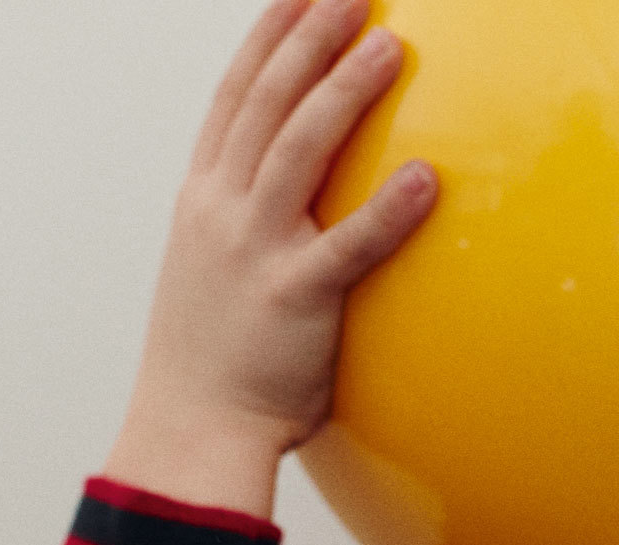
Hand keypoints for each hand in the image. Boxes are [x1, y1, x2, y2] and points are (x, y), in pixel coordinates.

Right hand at [105, 0, 436, 514]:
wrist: (192, 431)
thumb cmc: (215, 359)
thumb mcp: (218, 271)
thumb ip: (253, 225)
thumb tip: (302, 199)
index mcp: (203, 200)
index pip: (234, 99)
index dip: (267, 40)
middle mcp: (221, 212)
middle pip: (267, 103)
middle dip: (308, 38)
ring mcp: (253, 252)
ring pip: (298, 151)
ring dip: (345, 93)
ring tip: (391, 46)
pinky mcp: (294, 300)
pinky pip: (347, 247)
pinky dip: (387, 209)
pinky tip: (426, 175)